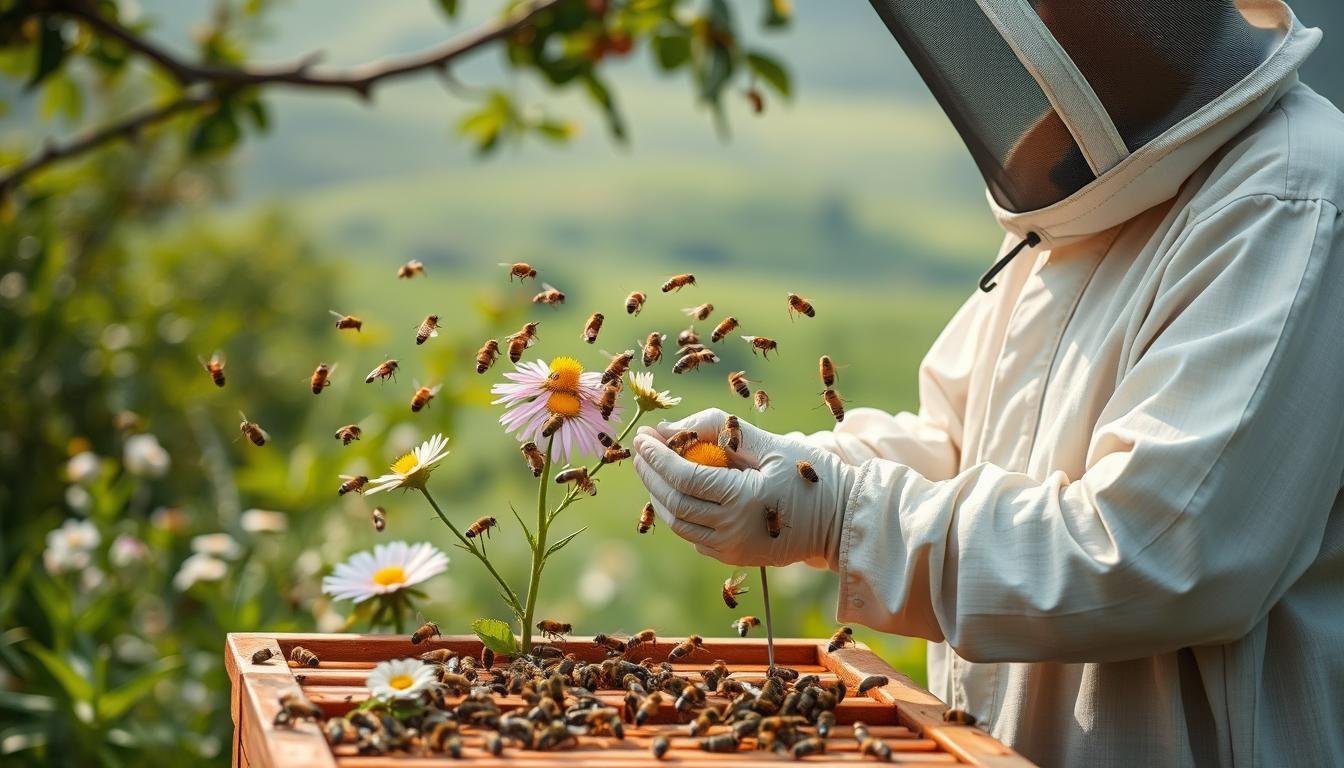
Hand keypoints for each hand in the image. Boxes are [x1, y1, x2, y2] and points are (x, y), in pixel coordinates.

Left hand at [632, 408, 856, 567]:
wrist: (844, 519)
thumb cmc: (812, 474)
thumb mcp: (769, 442)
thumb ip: (718, 429)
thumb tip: (668, 427)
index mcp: (743, 500)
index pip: (683, 477)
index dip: (656, 456)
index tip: (643, 435)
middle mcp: (733, 531)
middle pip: (673, 502)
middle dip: (650, 474)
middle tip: (640, 448)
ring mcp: (733, 550)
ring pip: (679, 524)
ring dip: (659, 495)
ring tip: (652, 468)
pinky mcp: (736, 558)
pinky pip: (695, 538)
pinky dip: (680, 514)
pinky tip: (677, 492)